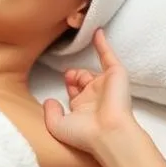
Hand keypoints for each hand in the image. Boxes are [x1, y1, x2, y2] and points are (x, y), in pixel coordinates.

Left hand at [43, 29, 135, 152]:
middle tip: (68, 76)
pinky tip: (96, 31)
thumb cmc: (84, 135)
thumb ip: (50, 113)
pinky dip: (103, 44)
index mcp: (83, 109)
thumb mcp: (57, 126)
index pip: (74, 92)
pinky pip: (108, 56)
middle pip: (82, 80)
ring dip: (82, 68)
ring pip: (93, 70)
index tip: (64, 82)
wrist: (108, 133)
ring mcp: (106, 85)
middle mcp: (95, 97)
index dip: (68, 85)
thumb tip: (49, 100)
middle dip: (73, 76)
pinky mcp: (116, 75)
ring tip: (77, 64)